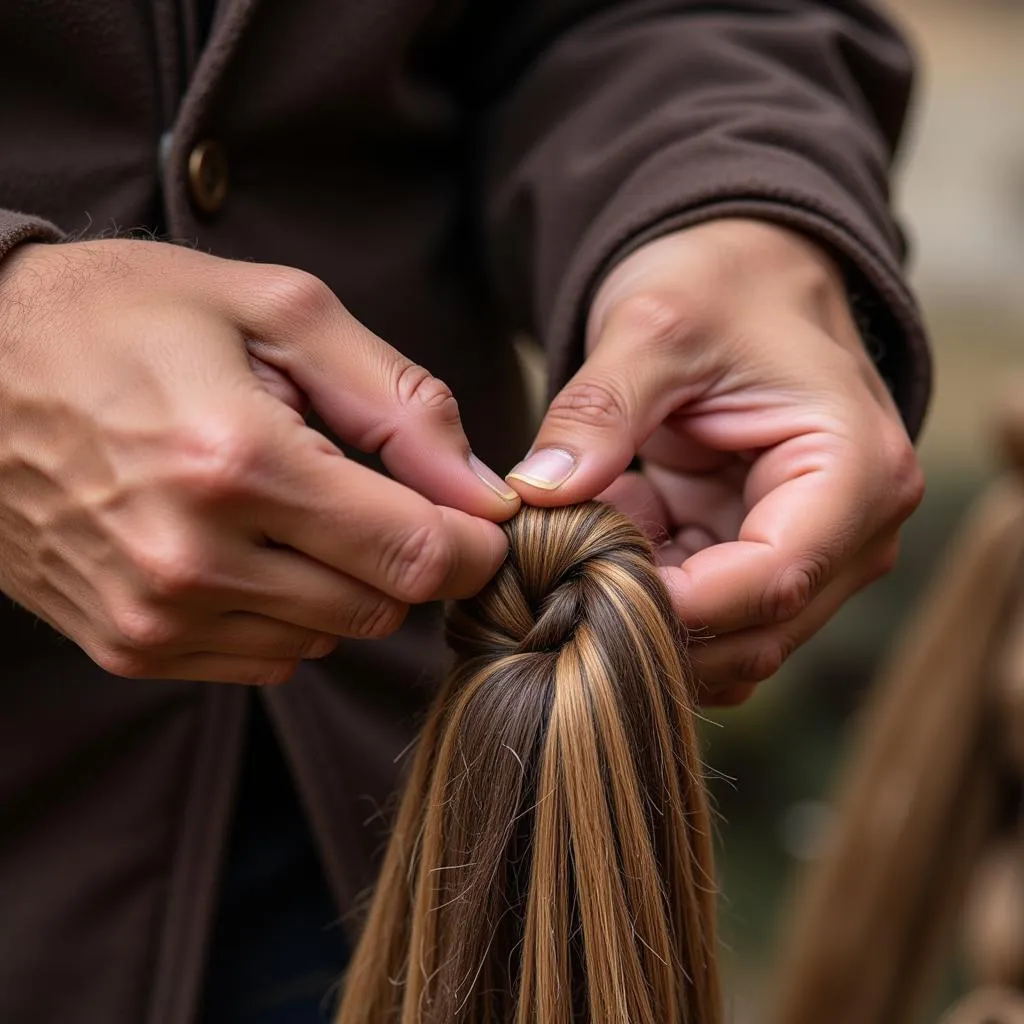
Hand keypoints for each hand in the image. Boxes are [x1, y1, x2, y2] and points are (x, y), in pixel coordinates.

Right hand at [0, 240, 517, 683]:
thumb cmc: (127, 317)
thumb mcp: (277, 311)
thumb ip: (400, 403)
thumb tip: (486, 493)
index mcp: (237, 461)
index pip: (414, 554)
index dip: (472, 544)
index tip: (482, 520)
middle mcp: (191, 558)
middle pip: (380, 607)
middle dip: (407, 556)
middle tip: (379, 492)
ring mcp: (154, 616)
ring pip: (329, 638)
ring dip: (343, 581)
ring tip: (296, 505)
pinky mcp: (130, 645)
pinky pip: (268, 658)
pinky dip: (288, 609)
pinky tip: (251, 544)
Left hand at [506, 219, 922, 702]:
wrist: (743, 271)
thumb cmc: (720, 283)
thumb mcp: (653, 327)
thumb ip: (598, 411)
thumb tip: (536, 495)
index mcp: (855, 468)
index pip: (773, 580)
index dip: (674, 604)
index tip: (581, 592)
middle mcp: (852, 527)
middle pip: (756, 630)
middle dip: (653, 621)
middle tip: (556, 590)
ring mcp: (811, 549)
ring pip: (727, 638)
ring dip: (643, 611)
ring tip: (568, 560)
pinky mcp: (759, 552)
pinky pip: (700, 607)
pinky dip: (642, 590)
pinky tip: (595, 543)